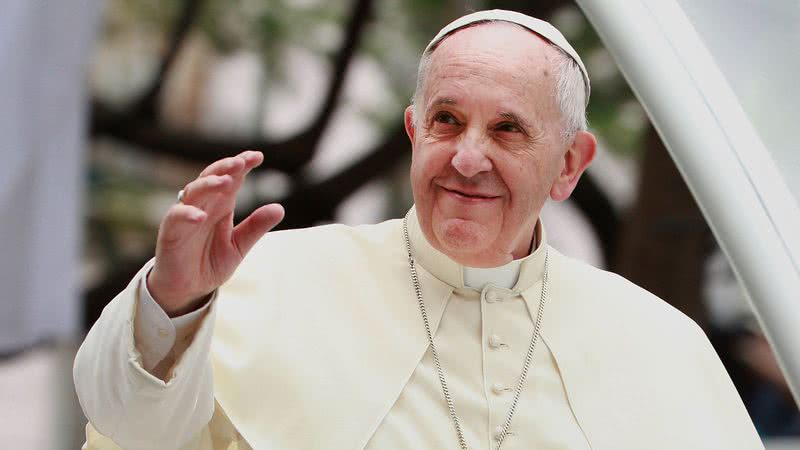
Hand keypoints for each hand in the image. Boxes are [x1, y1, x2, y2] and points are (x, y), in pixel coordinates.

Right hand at [147, 151, 283, 315]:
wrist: (187, 288)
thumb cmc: (210, 262)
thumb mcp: (239, 246)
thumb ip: (256, 227)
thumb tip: (280, 208)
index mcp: (221, 205)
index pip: (232, 178)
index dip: (242, 165)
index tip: (258, 156)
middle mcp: (203, 205)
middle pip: (211, 177)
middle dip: (225, 167)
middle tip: (241, 162)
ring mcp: (186, 216)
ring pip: (193, 191)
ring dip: (208, 184)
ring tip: (225, 181)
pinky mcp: (171, 232)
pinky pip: (176, 217)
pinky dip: (187, 214)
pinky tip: (201, 216)